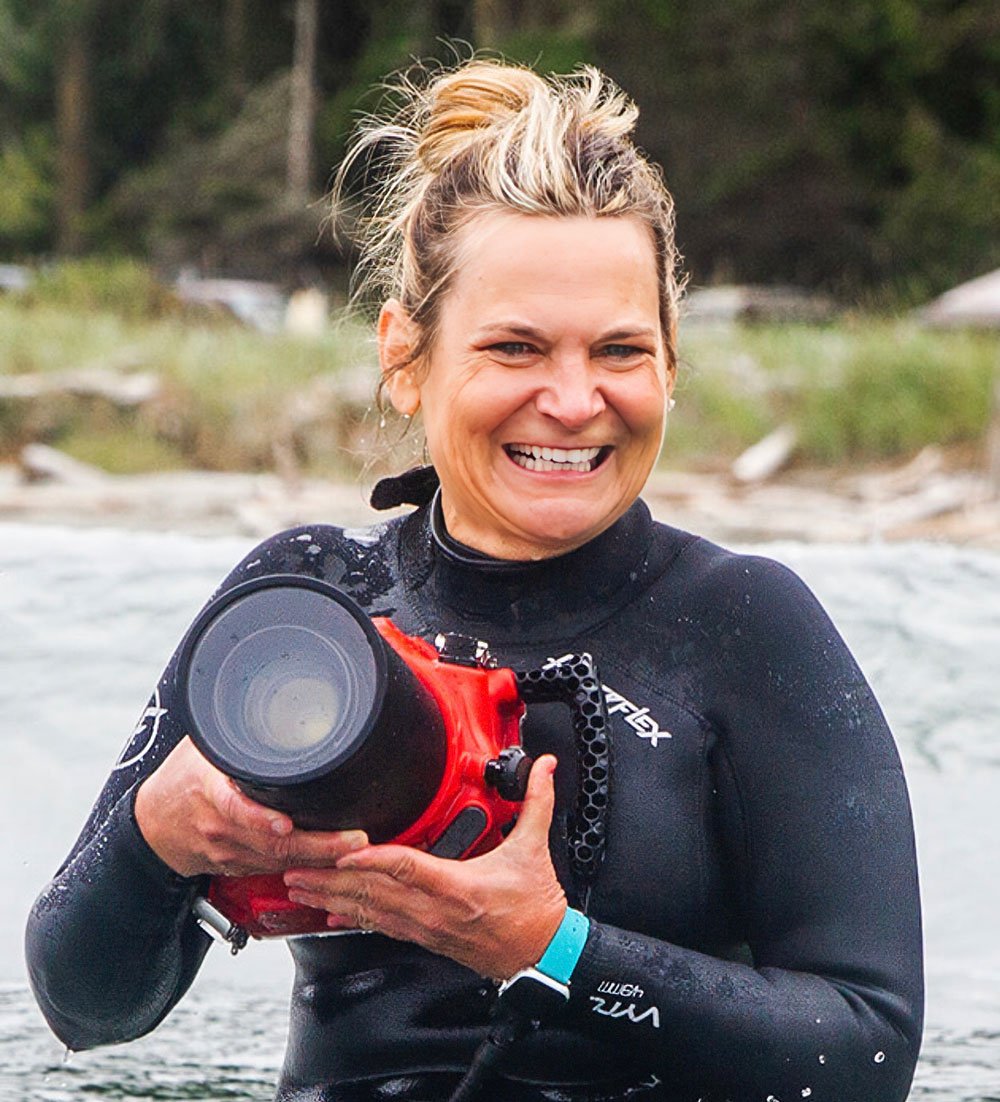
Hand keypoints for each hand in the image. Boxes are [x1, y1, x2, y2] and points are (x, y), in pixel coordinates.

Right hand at [133, 736, 367, 877]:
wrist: (153, 826)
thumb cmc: (182, 779)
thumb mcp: (203, 747)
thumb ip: (235, 733)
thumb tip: (275, 704)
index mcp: (210, 792)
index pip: (235, 809)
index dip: (260, 819)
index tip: (285, 823)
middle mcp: (221, 828)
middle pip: (272, 844)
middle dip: (318, 846)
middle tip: (354, 839)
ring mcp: (231, 852)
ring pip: (280, 862)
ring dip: (320, 860)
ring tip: (355, 849)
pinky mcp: (239, 867)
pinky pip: (276, 870)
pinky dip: (305, 868)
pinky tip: (333, 861)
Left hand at [282, 755, 566, 980]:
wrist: (541, 954)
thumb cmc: (535, 907)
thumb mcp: (535, 849)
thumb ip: (537, 802)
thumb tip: (544, 766)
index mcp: (457, 886)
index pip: (406, 867)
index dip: (372, 858)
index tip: (343, 849)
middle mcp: (434, 910)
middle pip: (372, 892)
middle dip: (329, 880)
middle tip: (295, 866)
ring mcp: (425, 928)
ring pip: (369, 913)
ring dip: (331, 900)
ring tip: (299, 889)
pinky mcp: (425, 938)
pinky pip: (381, 928)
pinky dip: (352, 919)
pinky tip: (330, 916)